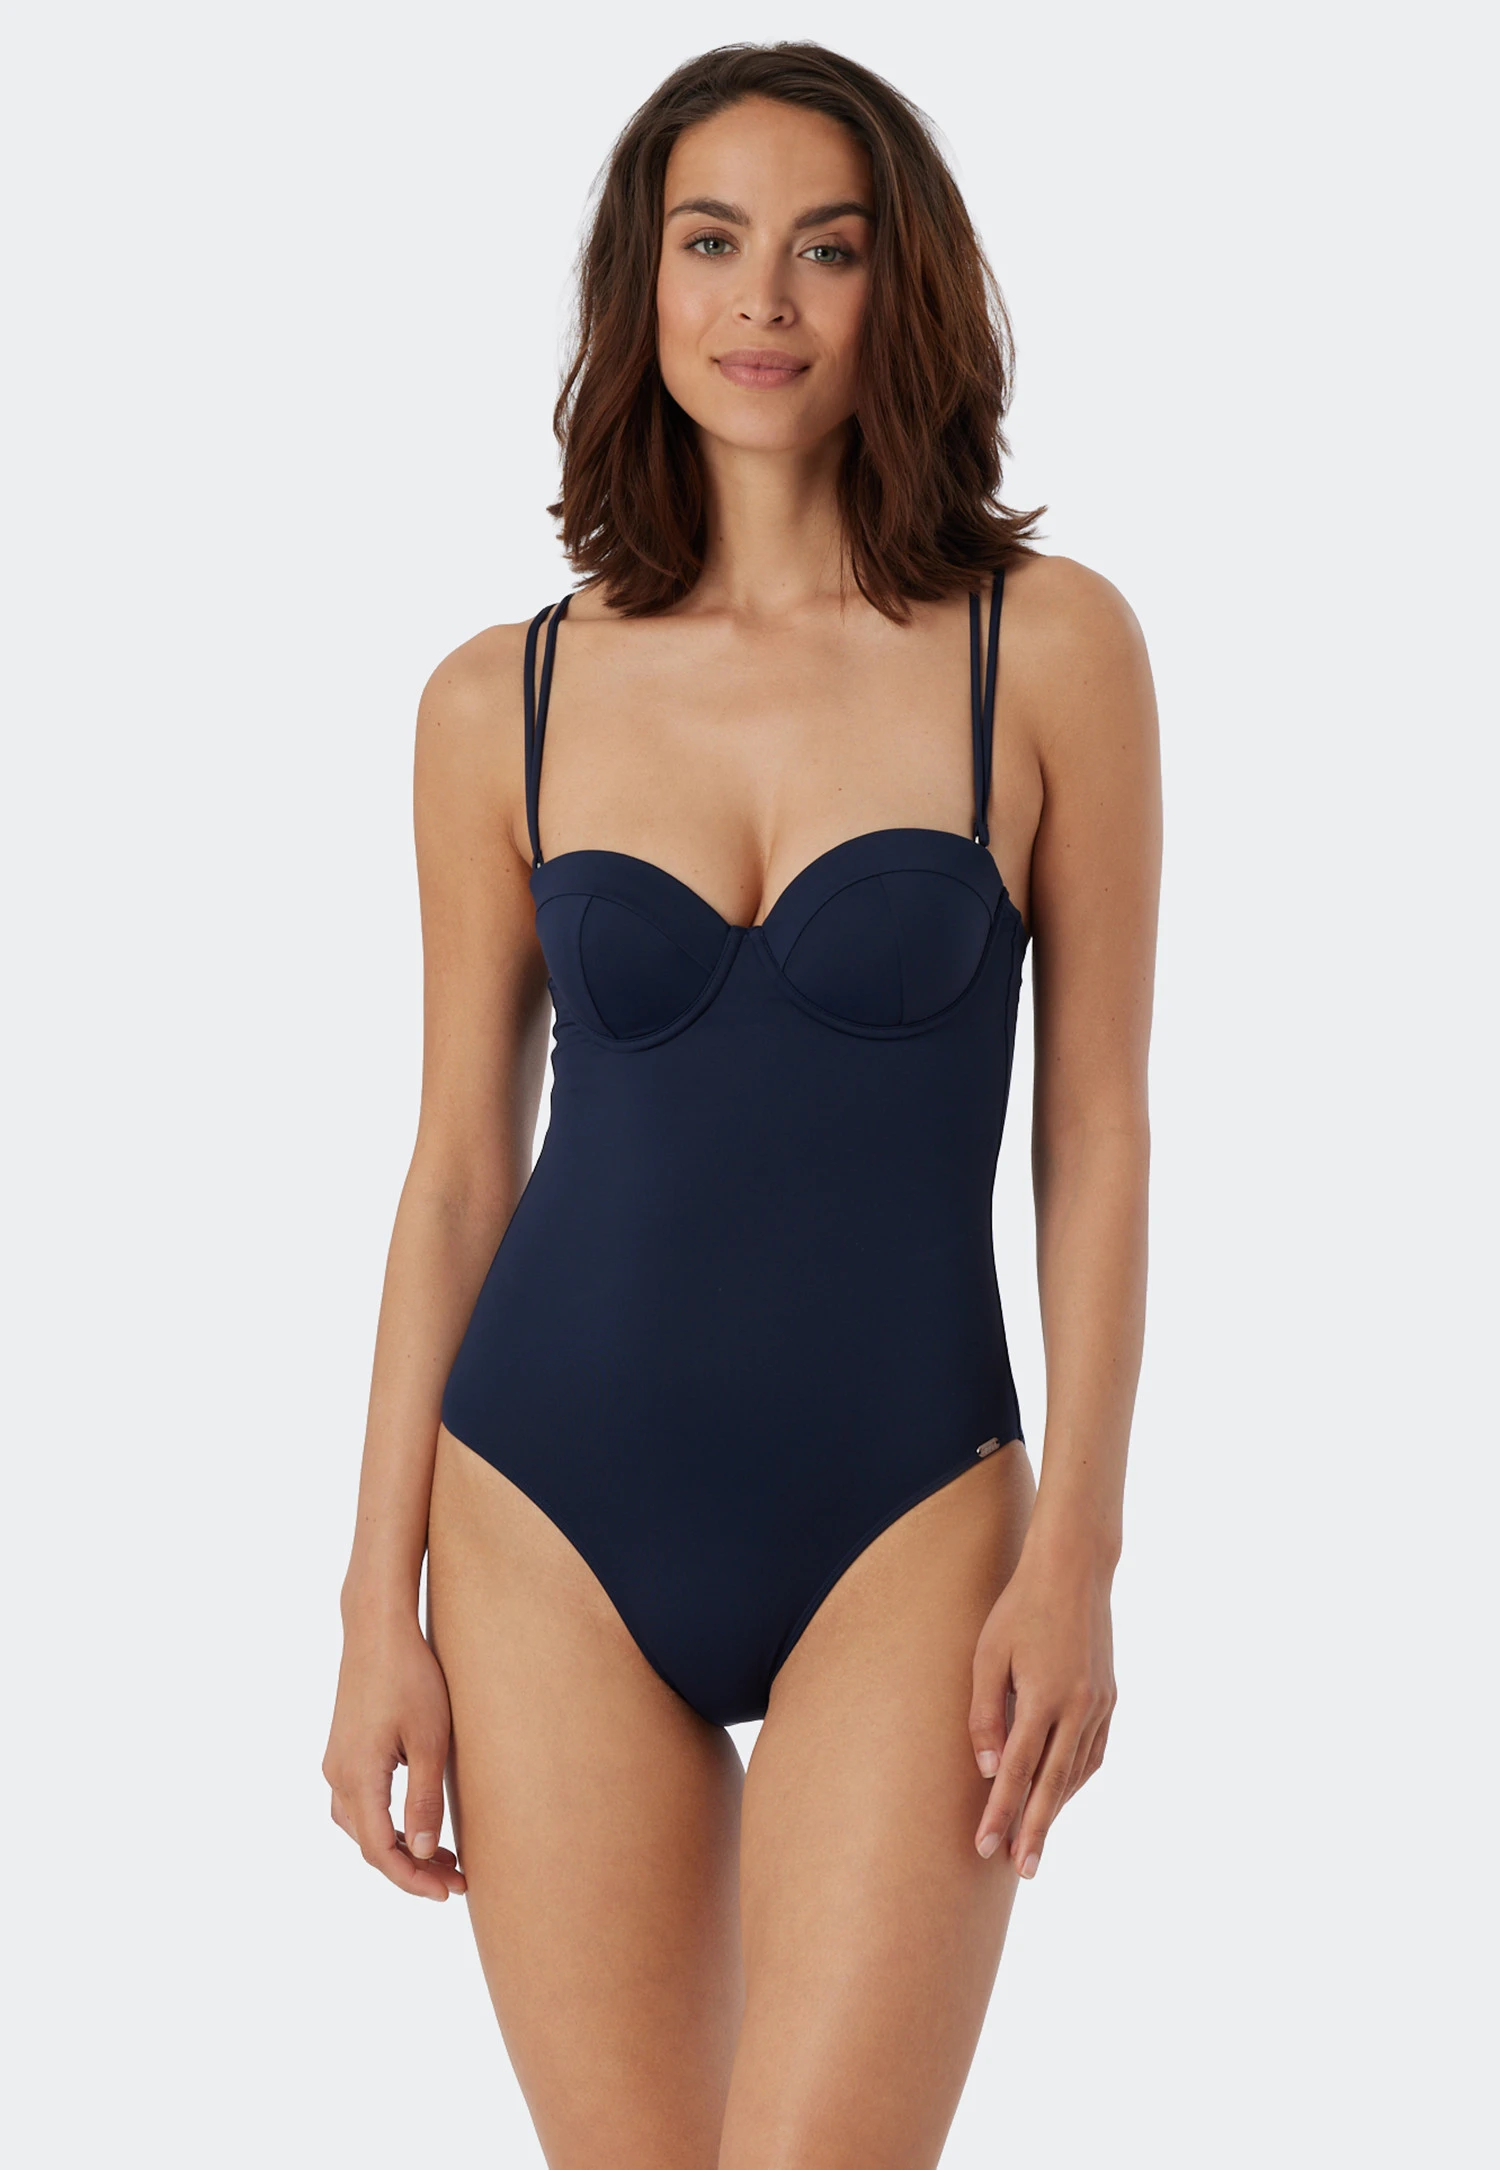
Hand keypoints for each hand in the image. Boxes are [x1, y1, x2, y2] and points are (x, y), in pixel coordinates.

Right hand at [322, 1611, 466, 1900]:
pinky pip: (360, 1803)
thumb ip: (424, 1799)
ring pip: (362, 1826)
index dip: (413, 1880)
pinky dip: (387, 1823)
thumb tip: (419, 1853)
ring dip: (399, 1848)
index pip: (380, 1852)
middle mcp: (338, 1776)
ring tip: (443, 1858)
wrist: (378, 1628)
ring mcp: (337, 1762)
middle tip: (456, 1881)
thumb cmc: (411, 1678)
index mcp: (357, 1778)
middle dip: (411, 1869)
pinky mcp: (344, 1750)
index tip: (448, 1892)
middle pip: (369, 1845)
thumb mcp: (430, 1740)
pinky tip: (416, 1822)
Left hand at [968, 1541, 1115, 1877]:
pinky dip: (1075, 1780)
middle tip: (1020, 1870)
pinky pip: (1093, 1753)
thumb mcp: (987, 1654)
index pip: (1016, 1771)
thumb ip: (985, 1715)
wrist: (1075, 1570)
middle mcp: (1079, 1708)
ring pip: (1076, 1773)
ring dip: (1055, 1810)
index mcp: (1045, 1697)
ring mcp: (1100, 1705)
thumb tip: (986, 1770)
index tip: (984, 1846)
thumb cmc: (1020, 1608)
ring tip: (1034, 1843)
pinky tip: (1059, 1796)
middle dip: (1033, 1831)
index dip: (999, 1812)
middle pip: (1052, 1785)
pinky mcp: (1110, 1699)